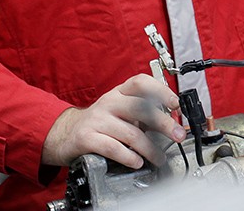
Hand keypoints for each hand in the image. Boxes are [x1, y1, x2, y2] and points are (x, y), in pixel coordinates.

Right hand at [42, 74, 184, 168]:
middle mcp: (108, 102)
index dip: (161, 91)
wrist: (66, 134)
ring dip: (150, 149)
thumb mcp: (120, 111)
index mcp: (119, 93)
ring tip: (159, 158)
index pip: (141, 83)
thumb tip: (172, 123)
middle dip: (164, 123)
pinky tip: (137, 162)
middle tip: (178, 135)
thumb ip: (143, 114)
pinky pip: (113, 148)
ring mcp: (97, 119)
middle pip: (140, 108)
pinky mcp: (86, 138)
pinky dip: (129, 157)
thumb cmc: (100, 123)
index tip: (176, 104)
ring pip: (131, 133)